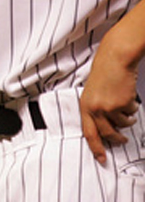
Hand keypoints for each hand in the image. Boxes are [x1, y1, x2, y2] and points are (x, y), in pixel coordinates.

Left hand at [80, 38, 139, 163]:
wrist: (115, 60)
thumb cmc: (105, 74)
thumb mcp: (93, 93)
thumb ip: (96, 109)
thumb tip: (104, 128)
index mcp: (85, 105)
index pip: (88, 132)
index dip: (95, 147)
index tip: (101, 158)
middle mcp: (95, 108)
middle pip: (107, 134)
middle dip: (116, 139)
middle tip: (122, 140)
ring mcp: (109, 107)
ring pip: (123, 124)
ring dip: (127, 119)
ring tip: (125, 106)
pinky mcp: (123, 104)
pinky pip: (131, 113)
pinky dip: (133, 107)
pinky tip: (128, 96)